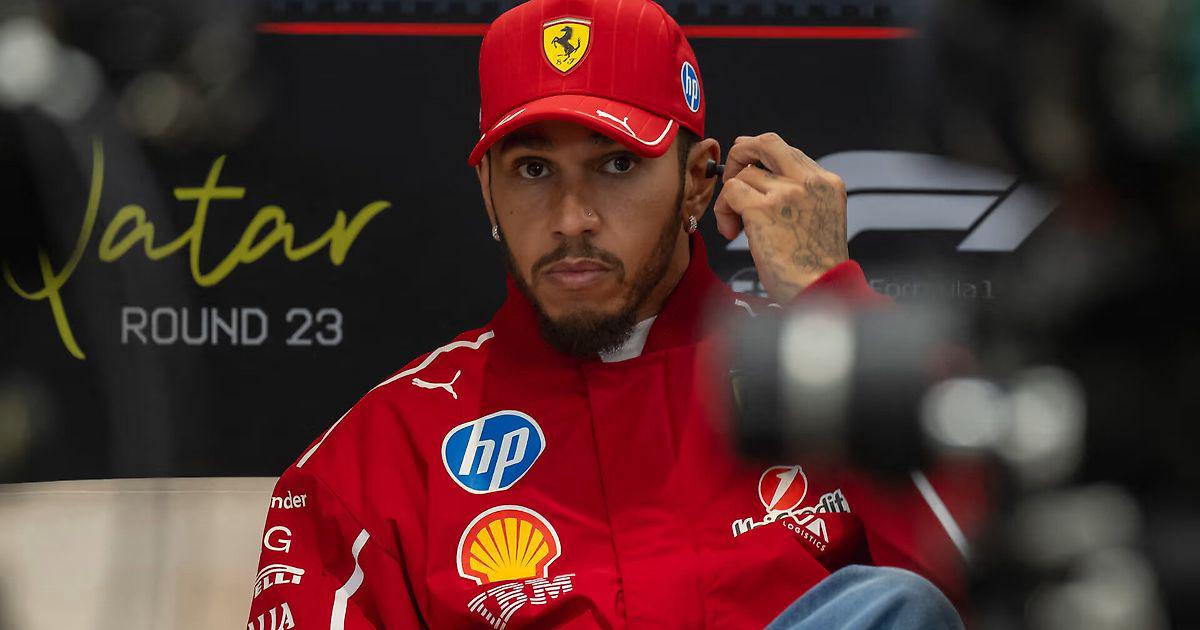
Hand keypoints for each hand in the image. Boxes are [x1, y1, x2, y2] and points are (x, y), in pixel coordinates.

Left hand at [713, 132, 848, 301]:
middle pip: (767, 143)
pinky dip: (723, 210)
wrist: (819, 291)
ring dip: (731, 200)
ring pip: (744, 175)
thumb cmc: (814, 267)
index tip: (746, 169)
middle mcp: (810, 182)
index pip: (788, 152)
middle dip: (741, 153)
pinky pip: (731, 191)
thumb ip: (798, 196)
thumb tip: (759, 176)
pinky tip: (732, 232)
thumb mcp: (820, 220)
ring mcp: (788, 193)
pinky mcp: (764, 208)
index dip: (760, 156)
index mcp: (827, 183)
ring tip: (737, 227)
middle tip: (731, 176)